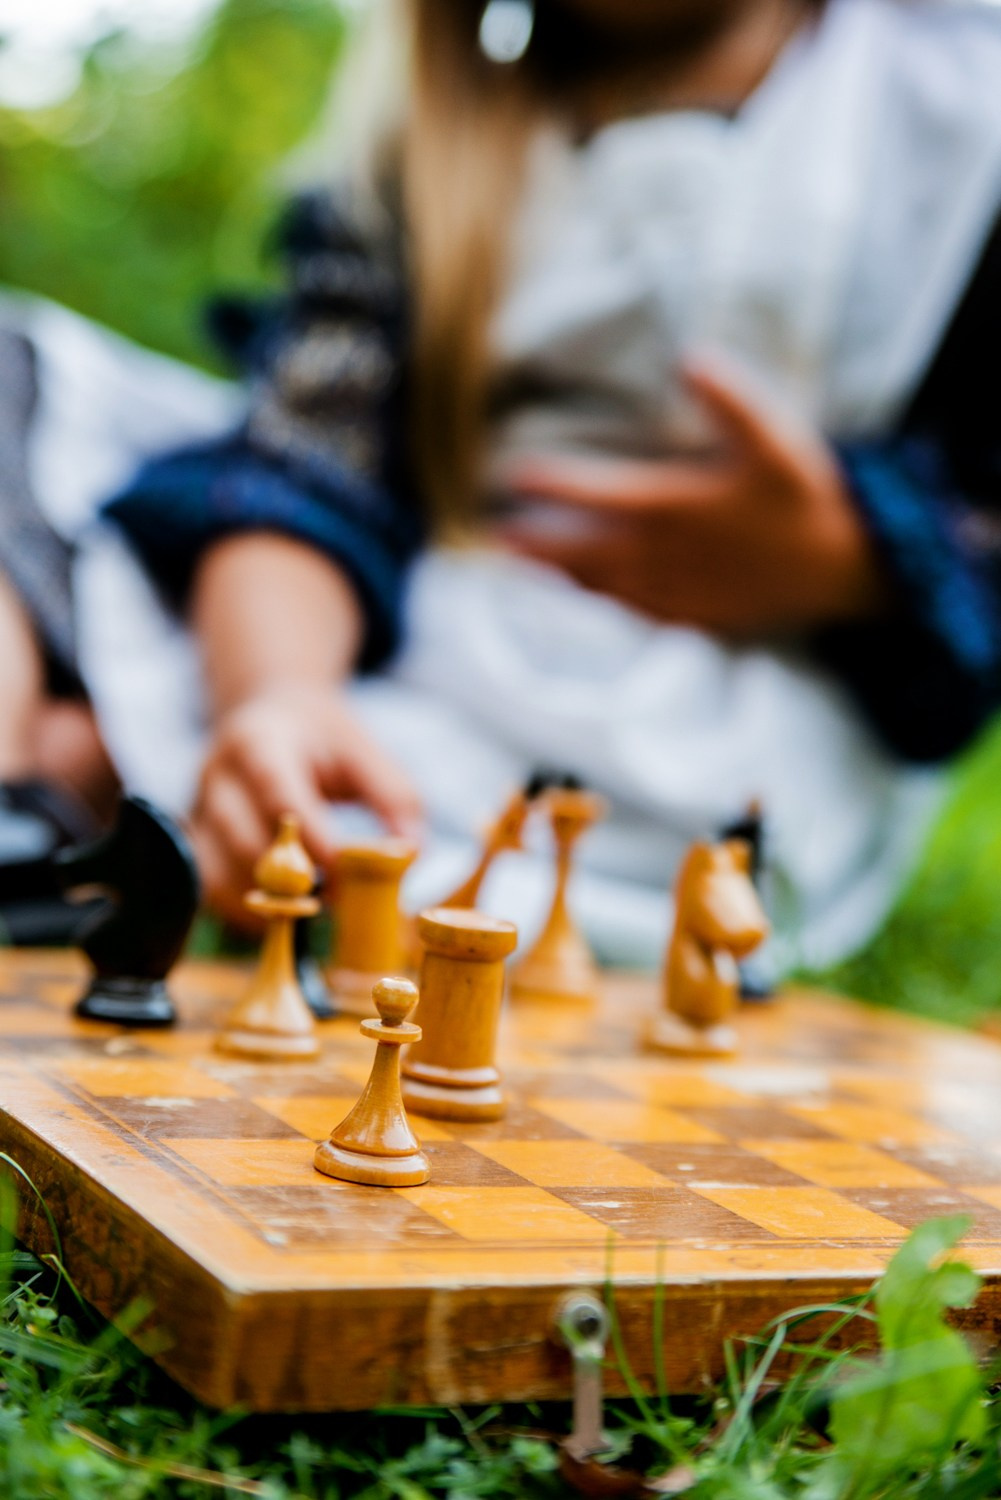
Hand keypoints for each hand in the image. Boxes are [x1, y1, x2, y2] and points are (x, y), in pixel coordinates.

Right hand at [189, 684, 421, 925]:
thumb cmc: (322, 739)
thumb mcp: (364, 752)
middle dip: (294, 879)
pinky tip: (287, 912)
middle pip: (244, 838)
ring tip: (317, 908)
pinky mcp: (198, 842)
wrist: (271, 716)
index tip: (349, 873)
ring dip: (270, 901)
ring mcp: (200, 811)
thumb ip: (394, 798)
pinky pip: (213, 890)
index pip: (279, 794)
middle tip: (341, 902)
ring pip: (221, 872)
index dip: (313, 840)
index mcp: (258, 743)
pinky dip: (247, 912)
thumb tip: (412, 852)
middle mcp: (219, 777)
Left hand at [494, 361, 886, 635]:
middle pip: (584, 549)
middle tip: (495, 537)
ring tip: (521, 571)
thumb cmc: (806, 498)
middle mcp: (665, 554)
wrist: (843, 569)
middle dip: (537, 542)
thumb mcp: (776, 438)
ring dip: (558, 579)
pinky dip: (600, 611)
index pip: (598, 492)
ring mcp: (676, 592)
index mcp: (676, 506)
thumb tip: (689, 357)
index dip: (553, 481)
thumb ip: (731, 399)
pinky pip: (632, 617)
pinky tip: (585, 606)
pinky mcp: (693, 617)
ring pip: (602, 587)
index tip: (511, 473)